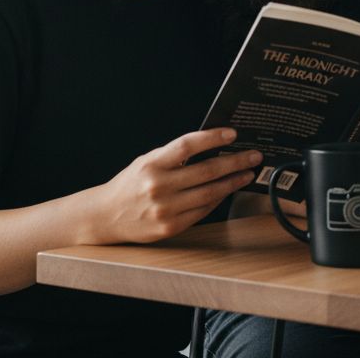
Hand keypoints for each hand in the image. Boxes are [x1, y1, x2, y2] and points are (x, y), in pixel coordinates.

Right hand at [93, 128, 260, 243]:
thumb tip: (212, 145)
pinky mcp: (169, 227)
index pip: (187, 145)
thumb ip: (174, 155)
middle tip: (254, 156)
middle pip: (206, 171)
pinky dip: (218, 199)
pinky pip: (202, 211)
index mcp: (152, 164)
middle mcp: (158, 186)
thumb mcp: (147, 161)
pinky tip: (228, 191)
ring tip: (248, 173)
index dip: (212, 137)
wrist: (105, 216)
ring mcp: (164, 208)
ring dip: (233, 182)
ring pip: (209, 193)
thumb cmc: (131, 184)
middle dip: (235, 162)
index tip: (232, 133)